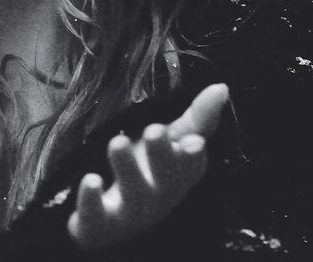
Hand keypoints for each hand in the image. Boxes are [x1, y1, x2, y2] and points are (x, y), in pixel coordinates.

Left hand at [67, 82, 229, 250]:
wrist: (107, 224)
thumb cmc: (145, 173)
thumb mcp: (168, 143)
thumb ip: (196, 119)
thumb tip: (222, 87)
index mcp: (176, 176)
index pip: (190, 168)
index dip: (193, 157)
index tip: (193, 141)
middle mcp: (158, 196)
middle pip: (165, 180)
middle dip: (162, 156)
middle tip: (154, 129)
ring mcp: (130, 213)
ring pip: (133, 195)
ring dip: (127, 169)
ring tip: (117, 142)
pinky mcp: (100, 225)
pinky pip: (98, 217)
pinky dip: (93, 201)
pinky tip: (90, 180)